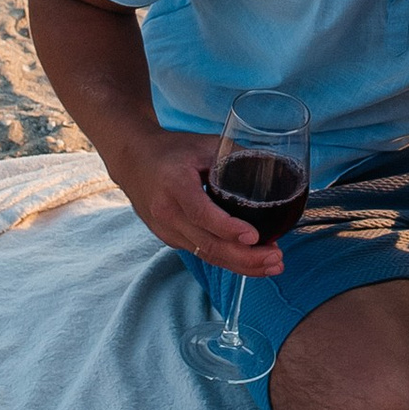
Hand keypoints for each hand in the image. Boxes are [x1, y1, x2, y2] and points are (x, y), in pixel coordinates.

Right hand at [118, 129, 285, 274]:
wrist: (132, 160)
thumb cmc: (171, 150)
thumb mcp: (204, 144)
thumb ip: (237, 155)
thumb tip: (274, 169)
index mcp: (175, 184)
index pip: (202, 214)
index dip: (229, 228)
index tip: (254, 237)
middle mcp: (167, 212)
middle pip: (208, 244)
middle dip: (246, 257)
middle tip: (276, 258)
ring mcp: (166, 229)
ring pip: (206, 255)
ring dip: (241, 265)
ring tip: (272, 265)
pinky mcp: (169, 238)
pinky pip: (201, 252)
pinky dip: (227, 258)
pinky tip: (250, 259)